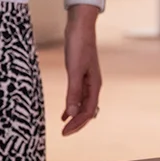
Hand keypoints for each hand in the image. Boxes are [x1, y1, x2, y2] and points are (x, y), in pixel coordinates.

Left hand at [60, 12, 100, 135]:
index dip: (77, 124)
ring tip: (65, 125)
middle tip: (64, 133)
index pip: (88, 111)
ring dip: (75, 115)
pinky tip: (66, 112)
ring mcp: (87, 79)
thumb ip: (73, 92)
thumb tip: (72, 113)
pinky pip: (78, 95)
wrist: (80, 27)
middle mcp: (93, 84)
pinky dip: (72, 105)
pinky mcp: (80, 74)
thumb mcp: (74, 70)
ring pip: (83, 104)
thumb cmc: (79, 46)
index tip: (64, 132)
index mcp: (95, 85)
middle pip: (87, 110)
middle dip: (77, 123)